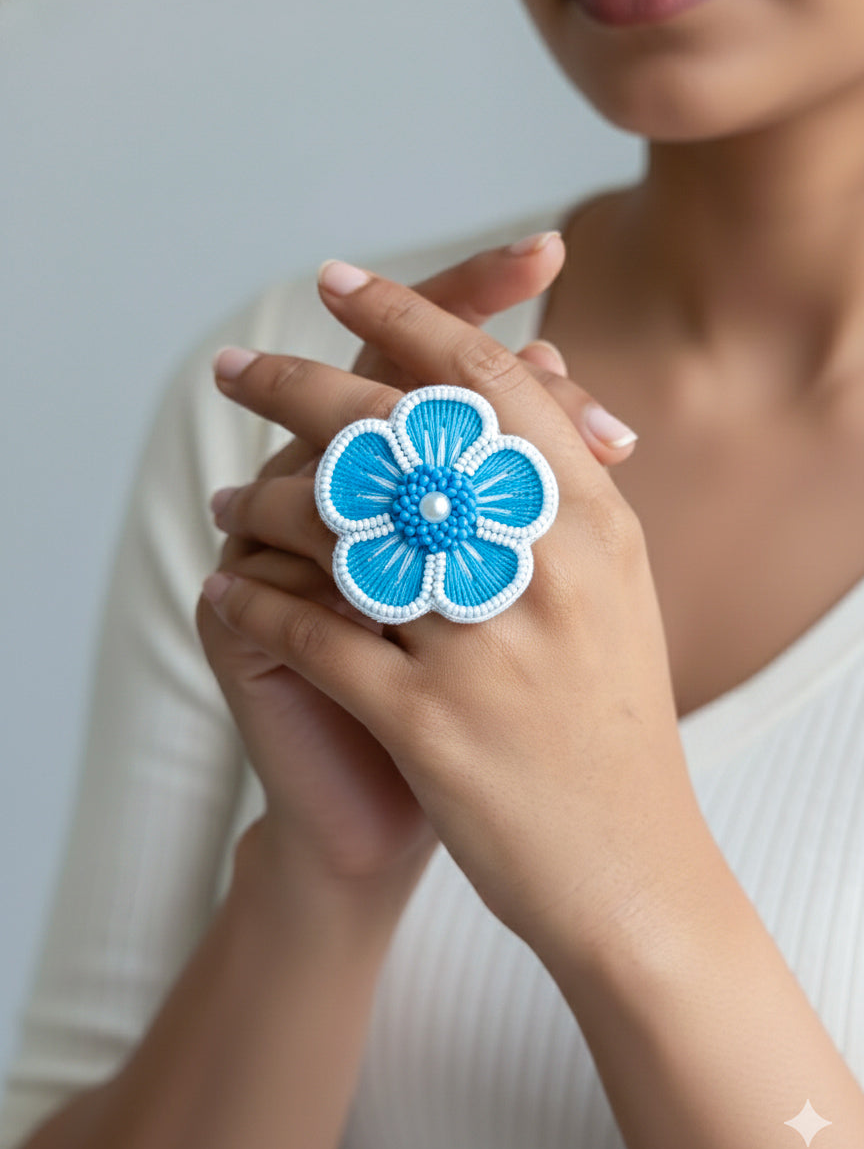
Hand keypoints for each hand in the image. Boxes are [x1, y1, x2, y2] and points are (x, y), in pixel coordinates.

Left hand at [202, 261, 705, 964]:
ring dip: (264, 503)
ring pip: (343, 529)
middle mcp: (542, 567)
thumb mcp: (613, 590)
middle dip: (299, 384)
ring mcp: (484, 646)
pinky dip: (258, 604)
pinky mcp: (431, 724)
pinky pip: (315, 636)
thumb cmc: (609, 721)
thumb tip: (527, 380)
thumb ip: (562, 491)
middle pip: (400, 434)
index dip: (408, 315)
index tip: (337, 282)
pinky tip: (225, 588)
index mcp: (591, 523)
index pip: (489, 381)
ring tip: (227, 500)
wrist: (630, 867)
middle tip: (236, 365)